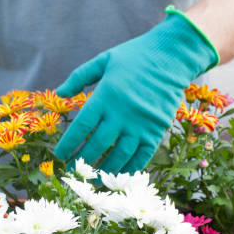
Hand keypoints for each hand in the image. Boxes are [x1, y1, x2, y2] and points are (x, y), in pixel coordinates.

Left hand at [54, 8, 218, 173]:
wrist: (173, 55)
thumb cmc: (135, 56)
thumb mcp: (103, 60)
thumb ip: (79, 77)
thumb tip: (59, 93)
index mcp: (105, 97)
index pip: (81, 127)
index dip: (68, 144)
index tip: (59, 155)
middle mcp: (122, 113)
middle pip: (97, 144)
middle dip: (82, 160)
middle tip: (73, 170)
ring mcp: (141, 124)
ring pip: (119, 155)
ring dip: (104, 170)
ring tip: (93, 179)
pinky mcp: (157, 130)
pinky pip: (142, 155)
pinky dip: (130, 168)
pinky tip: (119, 176)